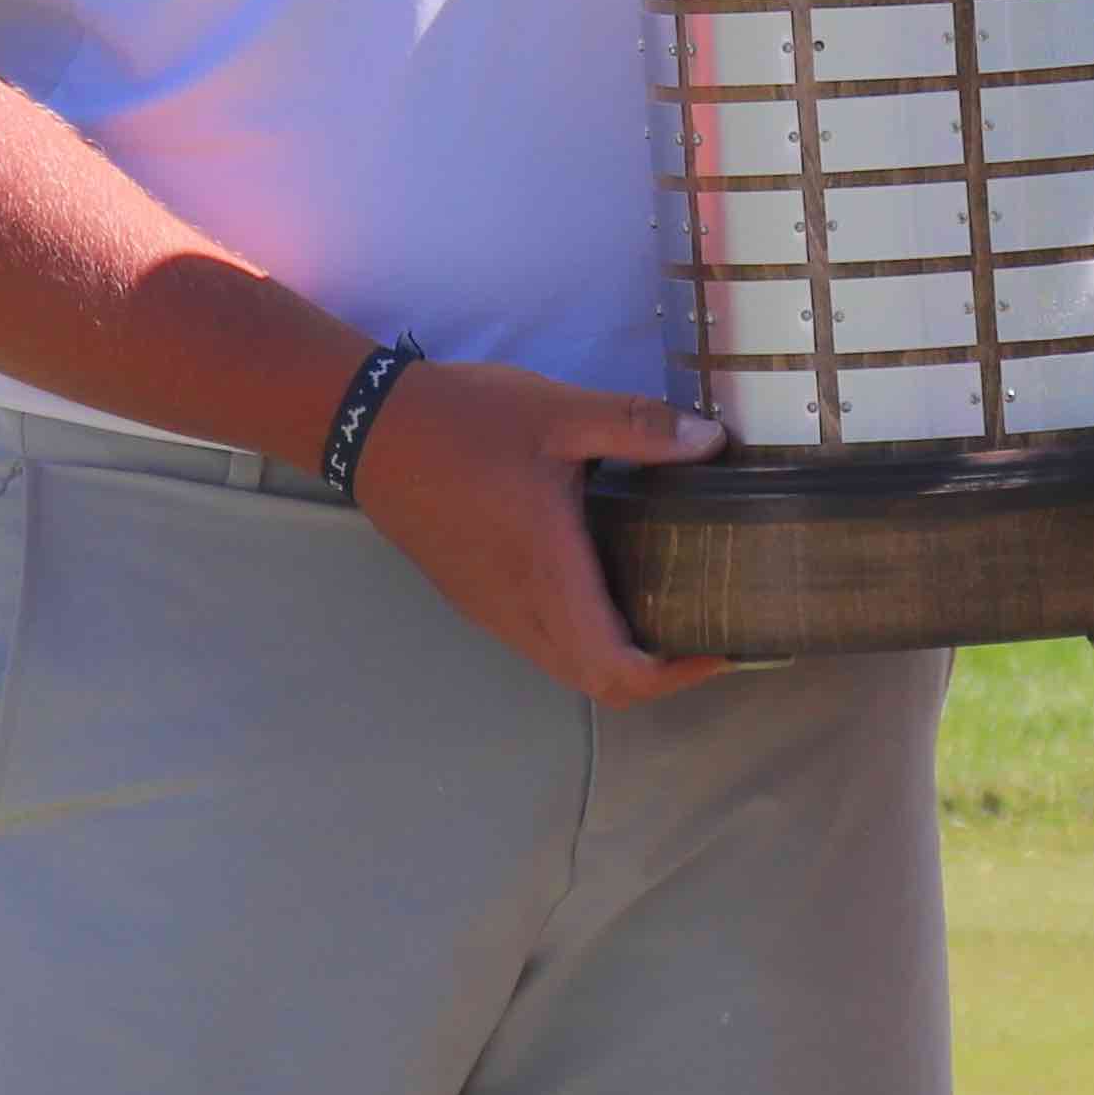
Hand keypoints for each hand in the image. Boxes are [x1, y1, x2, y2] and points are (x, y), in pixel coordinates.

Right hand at [349, 361, 730, 705]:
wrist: (374, 429)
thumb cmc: (468, 423)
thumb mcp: (560, 412)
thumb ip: (638, 427)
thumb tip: (713, 440)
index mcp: (549, 577)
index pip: (617, 671)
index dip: (676, 676)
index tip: (720, 646)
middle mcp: (521, 612)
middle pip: (597, 682)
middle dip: (656, 674)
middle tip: (702, 626)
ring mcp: (493, 611)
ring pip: (566, 665)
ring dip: (617, 655)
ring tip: (664, 603)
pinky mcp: (475, 596)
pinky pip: (540, 640)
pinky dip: (583, 635)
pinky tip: (603, 579)